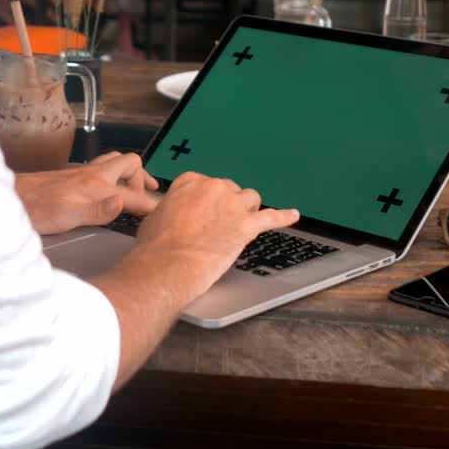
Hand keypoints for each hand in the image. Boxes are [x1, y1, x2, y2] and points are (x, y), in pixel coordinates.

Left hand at [14, 152, 159, 234]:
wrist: (11, 198)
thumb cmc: (37, 209)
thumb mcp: (68, 216)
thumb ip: (98, 211)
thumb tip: (123, 204)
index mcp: (98, 186)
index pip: (135, 195)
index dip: (152, 205)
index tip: (165, 214)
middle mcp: (94, 175)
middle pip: (130, 163)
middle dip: (144, 177)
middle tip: (150, 194)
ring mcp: (82, 173)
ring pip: (115, 161)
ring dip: (130, 171)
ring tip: (137, 185)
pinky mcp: (72, 176)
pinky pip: (102, 166)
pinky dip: (113, 172)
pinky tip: (106, 185)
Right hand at [134, 172, 299, 300]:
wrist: (166, 267)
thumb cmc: (155, 248)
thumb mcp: (155, 217)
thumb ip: (172, 208)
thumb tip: (173, 212)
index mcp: (190, 182)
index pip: (207, 184)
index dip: (209, 201)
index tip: (206, 211)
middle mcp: (213, 187)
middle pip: (230, 190)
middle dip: (228, 206)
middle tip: (220, 225)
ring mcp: (232, 205)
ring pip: (251, 198)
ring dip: (248, 209)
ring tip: (244, 222)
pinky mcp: (246, 225)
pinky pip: (272, 217)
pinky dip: (283, 216)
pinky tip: (292, 215)